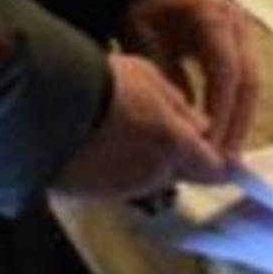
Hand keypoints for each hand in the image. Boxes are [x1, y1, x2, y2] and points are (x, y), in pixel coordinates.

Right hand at [55, 51, 231, 199]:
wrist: (47, 106)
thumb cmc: (102, 85)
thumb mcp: (152, 80)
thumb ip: (182, 109)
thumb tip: (202, 127)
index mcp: (175, 145)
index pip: (213, 169)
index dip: (220, 164)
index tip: (226, 161)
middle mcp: (153, 173)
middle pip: (180, 174)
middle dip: (179, 158)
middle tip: (161, 131)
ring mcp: (122, 186)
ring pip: (148, 179)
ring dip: (146, 162)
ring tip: (124, 131)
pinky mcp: (95, 194)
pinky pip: (118, 183)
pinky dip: (118, 169)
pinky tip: (103, 144)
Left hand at [118, 0, 258, 162]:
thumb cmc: (148, 8)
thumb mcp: (142, 34)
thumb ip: (162, 71)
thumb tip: (180, 120)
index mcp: (212, 15)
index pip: (225, 68)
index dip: (221, 107)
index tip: (208, 141)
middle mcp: (239, 25)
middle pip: (250, 81)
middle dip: (239, 124)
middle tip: (225, 161)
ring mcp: (246, 36)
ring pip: (254, 86)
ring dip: (243, 123)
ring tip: (227, 159)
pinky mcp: (244, 50)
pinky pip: (247, 85)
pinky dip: (239, 113)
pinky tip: (227, 140)